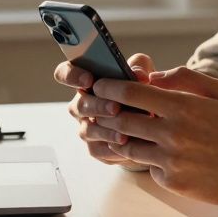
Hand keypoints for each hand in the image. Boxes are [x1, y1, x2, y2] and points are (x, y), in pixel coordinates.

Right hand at [53, 53, 156, 167]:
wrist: (151, 123)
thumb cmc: (140, 91)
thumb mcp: (142, 74)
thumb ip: (139, 67)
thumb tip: (139, 73)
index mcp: (86, 81)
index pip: (65, 73)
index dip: (72, 76)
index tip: (89, 79)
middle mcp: (82, 104)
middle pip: (79, 105)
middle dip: (98, 106)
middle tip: (115, 107)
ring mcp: (86, 127)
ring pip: (88, 130)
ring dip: (106, 131)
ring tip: (124, 133)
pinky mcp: (95, 147)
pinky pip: (98, 149)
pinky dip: (112, 148)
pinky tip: (126, 146)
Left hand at [89, 66, 217, 205]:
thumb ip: (183, 78)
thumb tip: (151, 78)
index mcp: (183, 107)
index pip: (131, 93)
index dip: (109, 87)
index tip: (98, 85)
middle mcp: (172, 133)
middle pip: (121, 119)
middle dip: (106, 112)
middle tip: (99, 107)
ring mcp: (170, 160)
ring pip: (127, 146)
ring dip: (120, 137)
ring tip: (121, 130)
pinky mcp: (171, 181)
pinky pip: (146, 167)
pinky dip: (147, 158)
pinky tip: (154, 152)